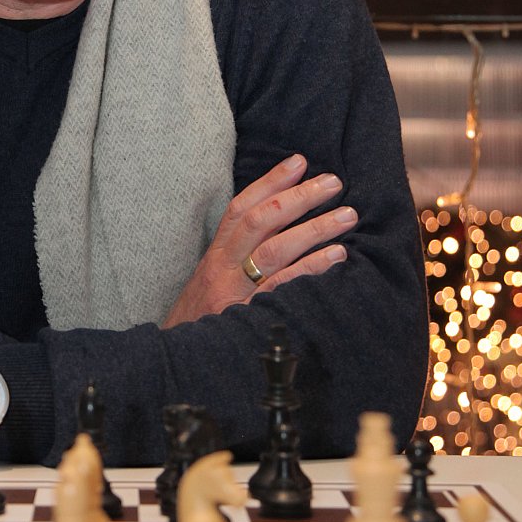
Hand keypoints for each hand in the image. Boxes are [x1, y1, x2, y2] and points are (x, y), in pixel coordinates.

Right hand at [162, 154, 355, 327]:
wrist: (175, 359)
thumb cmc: (201, 322)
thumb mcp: (212, 283)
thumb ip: (237, 259)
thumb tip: (279, 234)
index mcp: (215, 256)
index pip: (241, 208)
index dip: (270, 182)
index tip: (298, 162)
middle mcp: (223, 267)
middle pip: (260, 220)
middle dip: (298, 196)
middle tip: (333, 182)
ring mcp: (235, 291)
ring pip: (275, 249)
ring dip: (314, 228)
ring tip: (346, 215)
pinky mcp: (248, 315)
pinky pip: (284, 286)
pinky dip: (312, 267)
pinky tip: (337, 256)